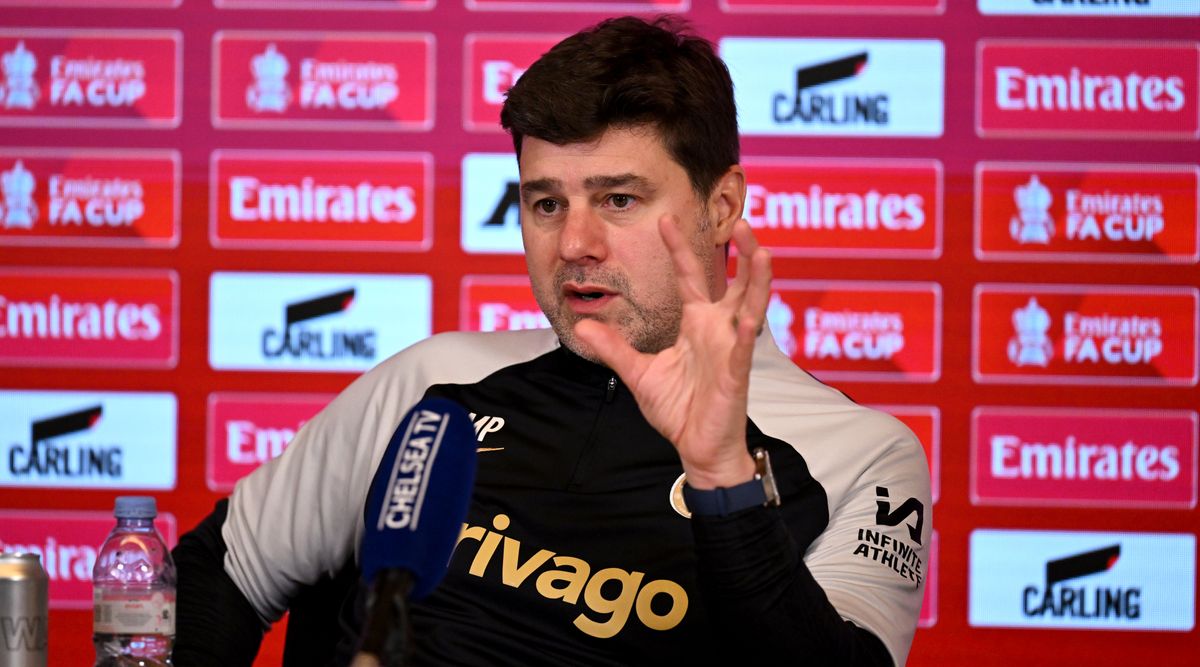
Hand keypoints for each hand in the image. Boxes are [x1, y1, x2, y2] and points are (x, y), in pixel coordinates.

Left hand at [574, 216, 771, 488]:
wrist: (696, 448)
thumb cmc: (678, 410)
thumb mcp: (638, 373)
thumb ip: (614, 348)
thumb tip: (582, 326)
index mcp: (696, 325)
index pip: (690, 277)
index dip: (679, 248)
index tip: (666, 219)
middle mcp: (717, 331)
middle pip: (734, 283)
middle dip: (742, 253)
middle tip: (744, 221)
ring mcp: (730, 350)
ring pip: (749, 307)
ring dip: (757, 281)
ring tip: (762, 251)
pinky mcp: (735, 375)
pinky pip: (742, 350)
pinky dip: (746, 332)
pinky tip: (749, 314)